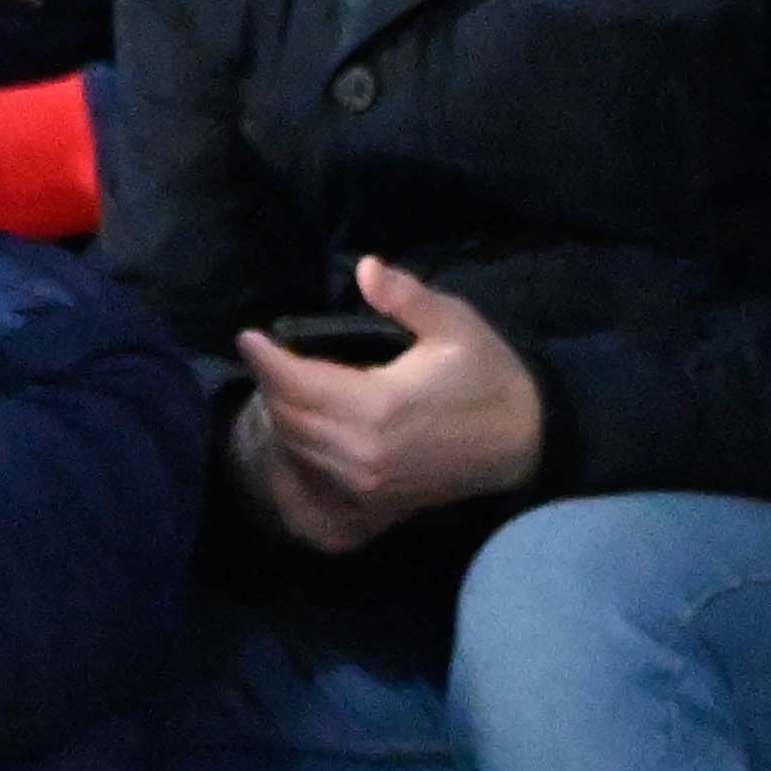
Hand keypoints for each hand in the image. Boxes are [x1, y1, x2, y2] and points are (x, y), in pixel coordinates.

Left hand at [231, 266, 542, 548]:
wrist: (522, 442)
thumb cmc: (488, 376)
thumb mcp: (455, 324)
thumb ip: (406, 297)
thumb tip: (365, 267)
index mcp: (378, 406)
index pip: (299, 381)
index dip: (267, 358)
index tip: (248, 336)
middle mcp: (362, 451)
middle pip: (288, 417)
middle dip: (269, 383)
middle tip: (263, 354)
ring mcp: (364, 483)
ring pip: (295, 448)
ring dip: (278, 415)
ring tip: (277, 382)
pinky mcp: (371, 502)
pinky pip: (313, 477)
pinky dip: (295, 450)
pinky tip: (296, 425)